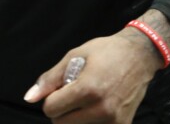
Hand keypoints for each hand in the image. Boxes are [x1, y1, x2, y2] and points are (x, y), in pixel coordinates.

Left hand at [24, 28, 163, 122]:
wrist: (140, 56)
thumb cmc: (106, 52)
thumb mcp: (74, 57)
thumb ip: (50, 79)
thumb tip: (29, 98)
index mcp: (88, 89)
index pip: (51, 109)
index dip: (50, 98)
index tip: (59, 89)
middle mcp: (102, 109)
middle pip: (62, 123)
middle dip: (60, 110)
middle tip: (71, 94)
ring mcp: (114, 121)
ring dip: (74, 117)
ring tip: (85, 99)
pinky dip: (89, 120)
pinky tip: (95, 106)